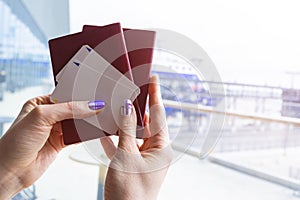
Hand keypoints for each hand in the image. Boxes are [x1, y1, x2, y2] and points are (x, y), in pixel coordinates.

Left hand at [0, 96, 104, 198]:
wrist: (11, 171)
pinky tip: (95, 130)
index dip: (79, 94)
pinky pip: (78, 135)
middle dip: (86, 108)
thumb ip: (68, 109)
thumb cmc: (15, 142)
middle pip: (73, 108)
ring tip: (102, 117)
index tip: (94, 94)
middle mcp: (48, 115)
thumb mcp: (41, 116)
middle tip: (102, 105)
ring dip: (88, 121)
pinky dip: (87, 133)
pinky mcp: (61, 142)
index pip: (65, 95)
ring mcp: (55, 129)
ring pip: (78, 122)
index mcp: (40, 103)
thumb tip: (91, 105)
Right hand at [101, 75, 172, 199]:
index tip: (153, 79)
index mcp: (161, 147)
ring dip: (123, 122)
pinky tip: (103, 130)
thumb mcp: (127, 157)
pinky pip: (122, 147)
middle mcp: (154, 151)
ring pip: (132, 133)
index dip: (155, 95)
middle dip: (137, 106)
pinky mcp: (130, 165)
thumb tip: (128, 106)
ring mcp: (142, 158)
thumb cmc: (130, 192)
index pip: (158, 115)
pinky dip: (114, 139)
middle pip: (145, 122)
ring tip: (116, 104)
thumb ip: (127, 130)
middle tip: (130, 88)